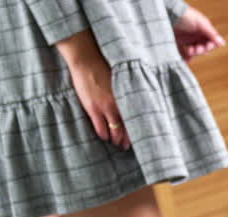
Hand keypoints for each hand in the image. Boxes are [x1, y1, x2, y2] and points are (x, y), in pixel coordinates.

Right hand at [58, 32, 129, 148]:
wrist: (87, 60)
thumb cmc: (104, 67)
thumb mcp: (121, 80)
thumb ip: (127, 92)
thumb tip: (133, 102)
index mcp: (127, 96)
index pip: (136, 118)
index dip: (138, 130)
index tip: (140, 137)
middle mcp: (119, 104)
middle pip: (128, 128)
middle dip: (128, 139)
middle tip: (127, 146)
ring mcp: (106, 107)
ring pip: (115, 131)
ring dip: (116, 139)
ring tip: (117, 143)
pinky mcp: (93, 108)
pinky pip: (100, 128)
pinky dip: (104, 135)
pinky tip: (105, 137)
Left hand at [174, 7, 225, 61]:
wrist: (169, 15)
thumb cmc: (185, 16)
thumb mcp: (201, 24)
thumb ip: (211, 33)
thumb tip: (222, 43)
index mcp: (204, 30)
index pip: (212, 42)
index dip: (211, 46)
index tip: (208, 46)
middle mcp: (197, 36)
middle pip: (204, 48)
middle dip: (201, 50)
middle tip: (197, 49)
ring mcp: (188, 40)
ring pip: (195, 52)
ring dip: (194, 53)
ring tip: (189, 50)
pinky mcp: (180, 44)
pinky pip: (185, 54)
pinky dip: (187, 57)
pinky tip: (186, 58)